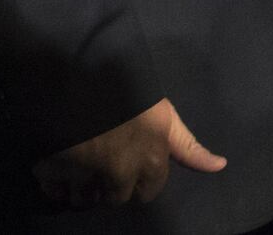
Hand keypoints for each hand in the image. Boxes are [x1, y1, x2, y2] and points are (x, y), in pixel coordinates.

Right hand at [32, 97, 224, 208]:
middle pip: (115, 199)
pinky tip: (60, 165)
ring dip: (82, 189)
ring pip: (84, 200)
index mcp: (149, 164)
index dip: (141, 180)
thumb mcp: (166, 116)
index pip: (147, 193)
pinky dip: (55, 185)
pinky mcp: (51, 173)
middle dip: (111, 187)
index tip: (131, 165)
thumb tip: (221, 166)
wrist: (83, 71)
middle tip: (104, 162)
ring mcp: (83, 177)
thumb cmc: (132, 91)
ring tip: (81, 163)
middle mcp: (118, 176)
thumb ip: (189, 147)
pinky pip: (54, 192)